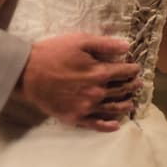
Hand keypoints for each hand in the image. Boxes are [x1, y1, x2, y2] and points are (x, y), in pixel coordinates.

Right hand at [16, 33, 140, 131]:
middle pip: (120, 91)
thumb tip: (127, 47)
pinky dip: (108, 126)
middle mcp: (96, 93)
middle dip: (131, 86)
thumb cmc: (53, 53)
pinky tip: (115, 125)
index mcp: (99, 73)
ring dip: (124, 105)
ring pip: (112, 108)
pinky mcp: (75, 117)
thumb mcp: (79, 41)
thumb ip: (104, 44)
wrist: (28, 73)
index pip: (122, 72)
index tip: (136, 68)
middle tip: (137, 84)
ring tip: (131, 102)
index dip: (132, 70)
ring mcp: (86, 107)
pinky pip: (96, 124)